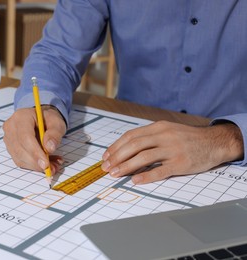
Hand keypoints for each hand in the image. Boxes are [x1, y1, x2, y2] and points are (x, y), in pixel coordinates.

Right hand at [3, 106, 66, 173]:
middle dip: (36, 162)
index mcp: (21, 117)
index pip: (25, 137)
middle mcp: (11, 127)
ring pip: (19, 158)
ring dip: (36, 166)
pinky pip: (20, 161)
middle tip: (52, 168)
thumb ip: (54, 134)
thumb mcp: (57, 122)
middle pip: (20, 150)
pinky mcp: (10, 148)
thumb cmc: (48, 119)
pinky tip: (46, 163)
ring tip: (53, 165)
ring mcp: (8, 138)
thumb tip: (50, 148)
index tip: (46, 164)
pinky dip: (34, 165)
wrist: (40, 118)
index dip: (35, 152)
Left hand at [101, 121, 243, 183]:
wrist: (214, 142)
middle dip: (117, 157)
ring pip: (144, 157)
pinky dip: (146, 176)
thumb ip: (149, 138)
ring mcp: (173, 149)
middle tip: (106, 168)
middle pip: (134, 145)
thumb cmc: (186, 138)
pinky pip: (160, 170)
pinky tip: (135, 180)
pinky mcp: (181, 163)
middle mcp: (164, 136)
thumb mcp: (167, 130)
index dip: (116, 146)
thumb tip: (125, 150)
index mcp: (158, 127)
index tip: (106, 157)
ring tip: (115, 174)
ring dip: (126, 166)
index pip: (131, 136)